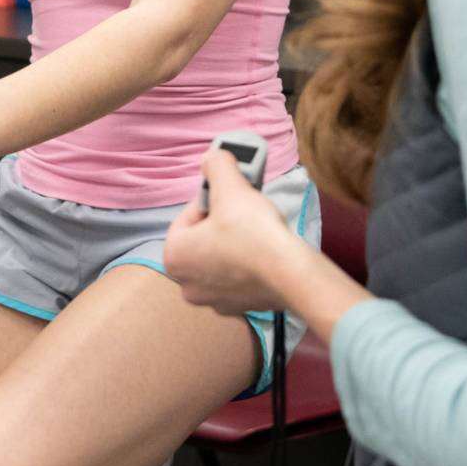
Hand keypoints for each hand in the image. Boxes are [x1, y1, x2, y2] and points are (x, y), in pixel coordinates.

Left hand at [163, 147, 307, 314]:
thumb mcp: (231, 186)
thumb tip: (212, 158)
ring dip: (234, 242)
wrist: (292, 274)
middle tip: (244, 210)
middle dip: (222, 222)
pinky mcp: (240, 307)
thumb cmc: (253, 232)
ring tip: (257, 229)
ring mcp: (214, 301)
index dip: (211, 199)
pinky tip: (265, 252)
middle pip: (203, 239)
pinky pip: (239, 278)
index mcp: (174, 257)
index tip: (230, 195)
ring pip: (221, 259)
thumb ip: (216, 165)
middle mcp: (187, 284)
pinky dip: (249, 265)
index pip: (188, 216)